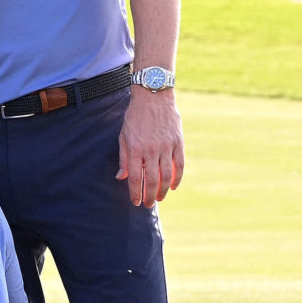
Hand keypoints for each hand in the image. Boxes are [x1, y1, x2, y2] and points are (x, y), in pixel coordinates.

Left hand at [118, 88, 184, 205]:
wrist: (154, 97)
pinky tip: (174, 186)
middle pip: (152, 180)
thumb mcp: (124, 136)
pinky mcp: (178, 142)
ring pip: (167, 175)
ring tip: (160, 198)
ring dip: (164, 190)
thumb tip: (121, 177)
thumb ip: (124, 158)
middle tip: (149, 204)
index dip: (135, 192)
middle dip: (150, 196)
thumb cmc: (135, 117)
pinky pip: (180, 165)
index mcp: (135, 149)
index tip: (136, 202)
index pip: (135, 177)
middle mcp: (151, 150)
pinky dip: (178, 178)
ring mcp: (166, 146)